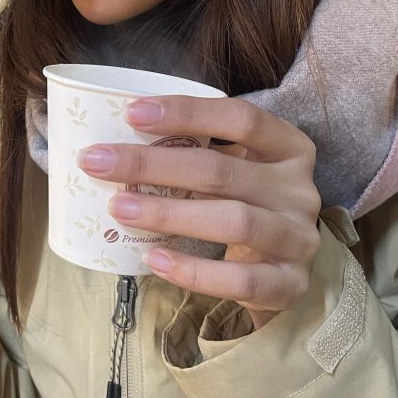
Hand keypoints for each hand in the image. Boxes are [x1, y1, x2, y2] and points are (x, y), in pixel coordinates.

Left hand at [78, 96, 321, 329]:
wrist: (283, 269)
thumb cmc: (244, 204)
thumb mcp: (234, 168)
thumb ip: (195, 151)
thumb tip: (116, 139)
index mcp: (289, 147)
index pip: (242, 119)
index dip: (188, 112)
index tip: (132, 113)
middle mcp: (299, 190)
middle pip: (222, 170)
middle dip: (153, 164)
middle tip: (98, 162)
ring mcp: (299, 238)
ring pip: (233, 221)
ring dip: (168, 213)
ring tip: (119, 208)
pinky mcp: (290, 284)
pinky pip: (240, 279)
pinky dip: (193, 270)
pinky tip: (154, 257)